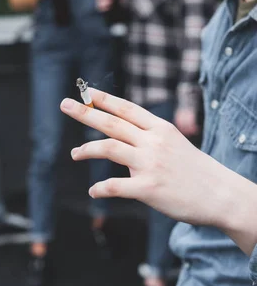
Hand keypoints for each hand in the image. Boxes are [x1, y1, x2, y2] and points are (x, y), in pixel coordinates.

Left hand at [60, 89, 237, 228]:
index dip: (103, 98)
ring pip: (109, 148)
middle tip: (65, 104)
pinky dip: (100, 188)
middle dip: (85, 112)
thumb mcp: (174, 142)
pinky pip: (115, 186)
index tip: (85, 91)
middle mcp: (153, 142)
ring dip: (86, 150)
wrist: (220, 195)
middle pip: (112, 122)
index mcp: (160, 128)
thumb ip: (149, 135)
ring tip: (75, 153)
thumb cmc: (195, 170)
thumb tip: (122, 131)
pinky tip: (93, 191)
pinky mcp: (149, 188)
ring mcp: (150, 164)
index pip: (126, 108)